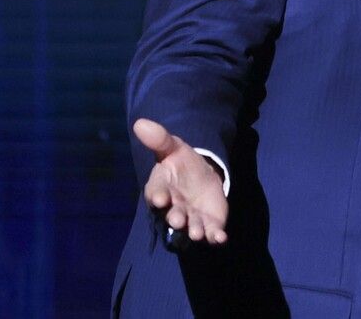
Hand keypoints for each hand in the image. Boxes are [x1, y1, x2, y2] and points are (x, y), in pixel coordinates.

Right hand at [133, 118, 228, 245]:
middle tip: (178, 220)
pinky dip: (215, 237)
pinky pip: (211, 233)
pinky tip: (220, 238)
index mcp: (162, 190)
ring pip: (191, 227)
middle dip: (176, 218)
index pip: (156, 194)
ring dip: (194, 230)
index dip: (158, 196)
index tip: (160, 198)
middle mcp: (175, 207)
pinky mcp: (209, 223)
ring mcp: (192, 217)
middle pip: (173, 215)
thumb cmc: (182, 163)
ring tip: (197, 233)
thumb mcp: (173, 147)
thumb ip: (159, 139)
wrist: (202, 176)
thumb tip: (140, 123)